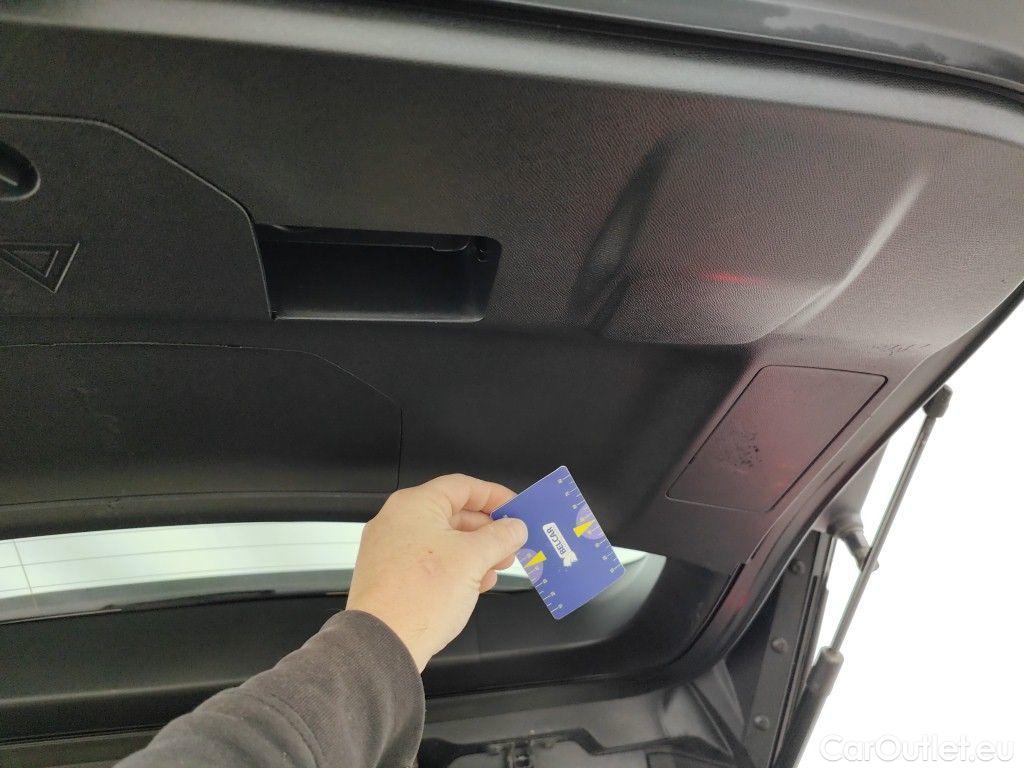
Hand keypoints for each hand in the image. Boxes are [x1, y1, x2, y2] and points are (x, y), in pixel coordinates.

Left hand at [345, 474, 527, 671]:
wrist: (383, 643)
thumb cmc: (420, 595)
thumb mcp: (473, 559)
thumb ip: (499, 537)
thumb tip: (515, 528)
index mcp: (414, 505)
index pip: (462, 486)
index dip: (494, 496)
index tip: (517, 509)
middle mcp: (397, 521)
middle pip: (453, 514)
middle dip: (488, 530)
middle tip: (512, 543)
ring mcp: (390, 549)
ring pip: (443, 540)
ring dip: (475, 552)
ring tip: (497, 568)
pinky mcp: (390, 575)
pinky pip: (429, 562)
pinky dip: (455, 568)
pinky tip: (475, 584)